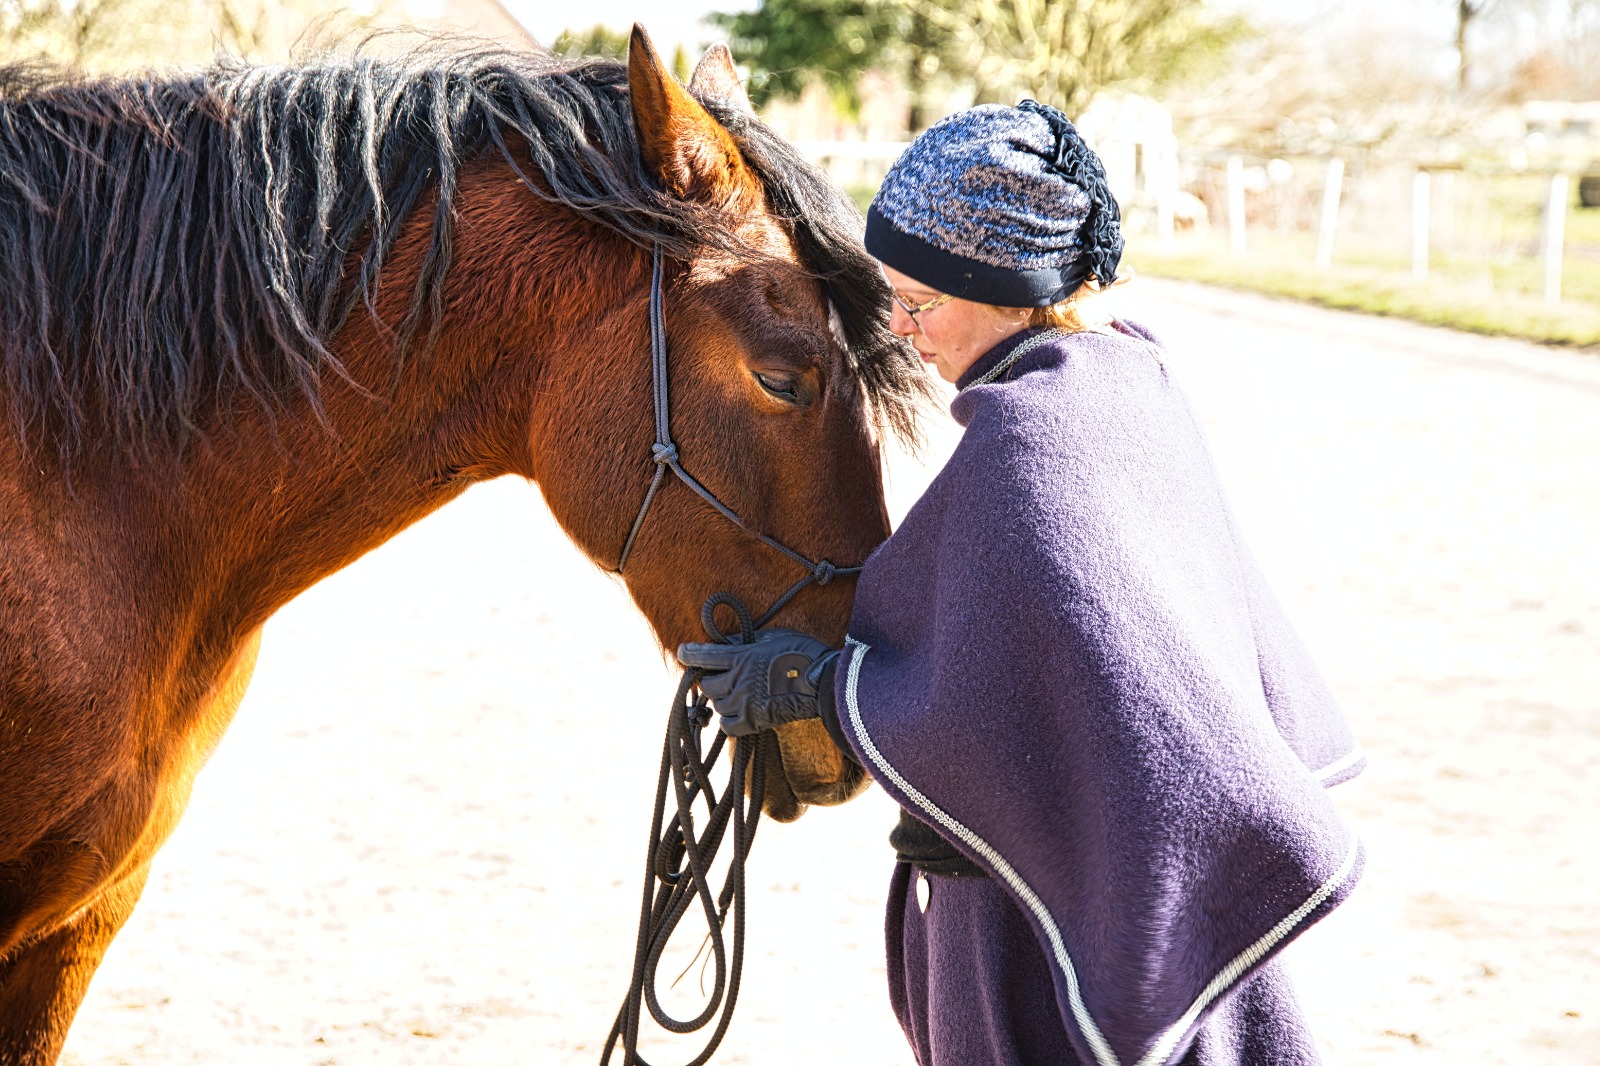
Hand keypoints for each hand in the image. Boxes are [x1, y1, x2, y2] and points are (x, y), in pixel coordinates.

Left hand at [676, 629, 838, 736]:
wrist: (823, 683)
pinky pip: (728, 726)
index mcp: (741, 657)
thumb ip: (746, 640)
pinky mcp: (755, 722)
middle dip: (708, 680)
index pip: (705, 656)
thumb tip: (724, 641)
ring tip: (734, 692)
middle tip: (717, 676)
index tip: (682, 652)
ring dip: (720, 699)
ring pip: (717, 705)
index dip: (690, 654)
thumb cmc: (801, 653)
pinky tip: (737, 712)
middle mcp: (738, 682)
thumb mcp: (772, 636)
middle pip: (706, 685)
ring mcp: (745, 704)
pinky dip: (728, 719)